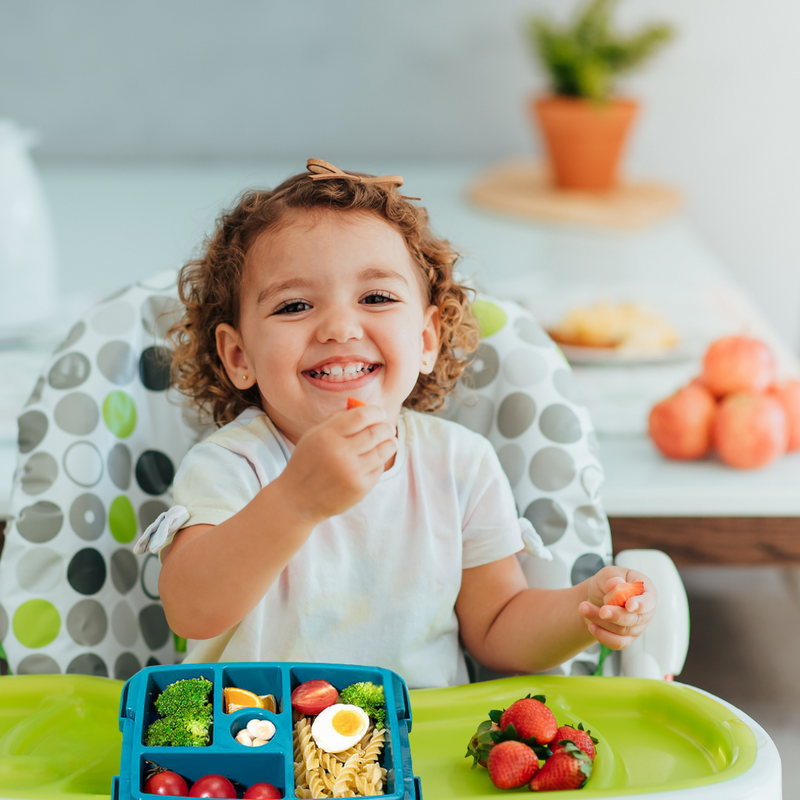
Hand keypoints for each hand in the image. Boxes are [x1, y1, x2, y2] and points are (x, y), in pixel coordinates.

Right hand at [277, 404, 397, 523]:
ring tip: (391, 441)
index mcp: (327, 435)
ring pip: (383, 450)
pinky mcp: (360, 488)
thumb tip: (366, 409)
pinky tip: (374, 460)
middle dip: (387, 427)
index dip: (376, 412)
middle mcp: (340, 453)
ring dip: (390, 443)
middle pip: (376, 432)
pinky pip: (378, 469)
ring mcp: (351, 472)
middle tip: (389, 428)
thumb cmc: (307, 462)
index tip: (380, 413)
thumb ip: (337, 420)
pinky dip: (379, 462)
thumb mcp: (313, 436)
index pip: (362, 416)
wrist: (297, 500)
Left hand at [578, 567, 656, 649]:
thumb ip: (612, 578)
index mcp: (645, 590)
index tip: (629, 605)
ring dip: (601, 621)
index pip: (649, 600)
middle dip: (616, 615)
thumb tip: (617, 583)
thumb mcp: (607, 574)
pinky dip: (602, 635)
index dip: (640, 604)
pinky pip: (617, 643)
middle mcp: (645, 611)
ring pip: (622, 630)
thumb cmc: (608, 583)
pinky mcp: (627, 638)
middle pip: (635, 619)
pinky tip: (591, 625)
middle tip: (601, 610)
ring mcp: (637, 627)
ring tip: (584, 608)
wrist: (598, 598)